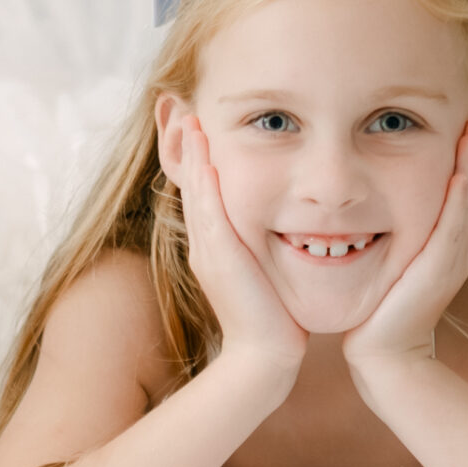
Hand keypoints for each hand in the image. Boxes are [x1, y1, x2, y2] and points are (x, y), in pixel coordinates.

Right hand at [162, 116, 306, 375]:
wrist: (266, 357)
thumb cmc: (276, 320)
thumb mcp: (266, 274)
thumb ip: (266, 248)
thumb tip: (286, 228)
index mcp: (215, 246)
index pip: (202, 191)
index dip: (197, 157)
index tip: (198, 124)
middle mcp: (205, 244)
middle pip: (189, 184)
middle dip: (186, 146)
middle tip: (181, 109)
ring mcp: (208, 251)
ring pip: (195, 192)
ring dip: (191, 155)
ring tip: (189, 120)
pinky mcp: (220, 258)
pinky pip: (209, 213)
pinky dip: (206, 184)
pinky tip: (207, 159)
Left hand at [344, 118, 467, 379]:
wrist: (380, 357)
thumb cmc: (374, 312)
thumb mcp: (383, 262)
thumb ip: (380, 233)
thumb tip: (358, 208)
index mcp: (440, 238)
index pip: (460, 181)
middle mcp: (453, 243)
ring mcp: (452, 255)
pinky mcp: (442, 267)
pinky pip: (455, 223)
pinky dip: (461, 194)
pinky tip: (462, 168)